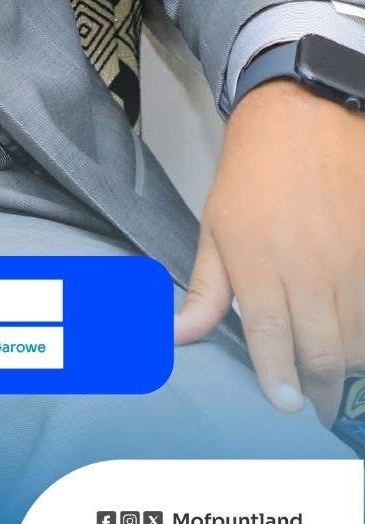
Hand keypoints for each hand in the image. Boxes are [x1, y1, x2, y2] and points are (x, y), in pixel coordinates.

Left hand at [174, 80, 364, 425]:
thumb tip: (176, 336)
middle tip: (309, 398)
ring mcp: (351, 262)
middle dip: (318, 385)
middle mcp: (309, 268)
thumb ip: (205, 291)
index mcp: (258, 260)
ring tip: (330, 370)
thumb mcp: (214, 228)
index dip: (278, 377)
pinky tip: (351, 334)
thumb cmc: (250, 175)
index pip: (270, 336)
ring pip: (358, 340)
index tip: (283, 404)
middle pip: (324, 351)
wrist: (304, 120)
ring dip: (345, 363)